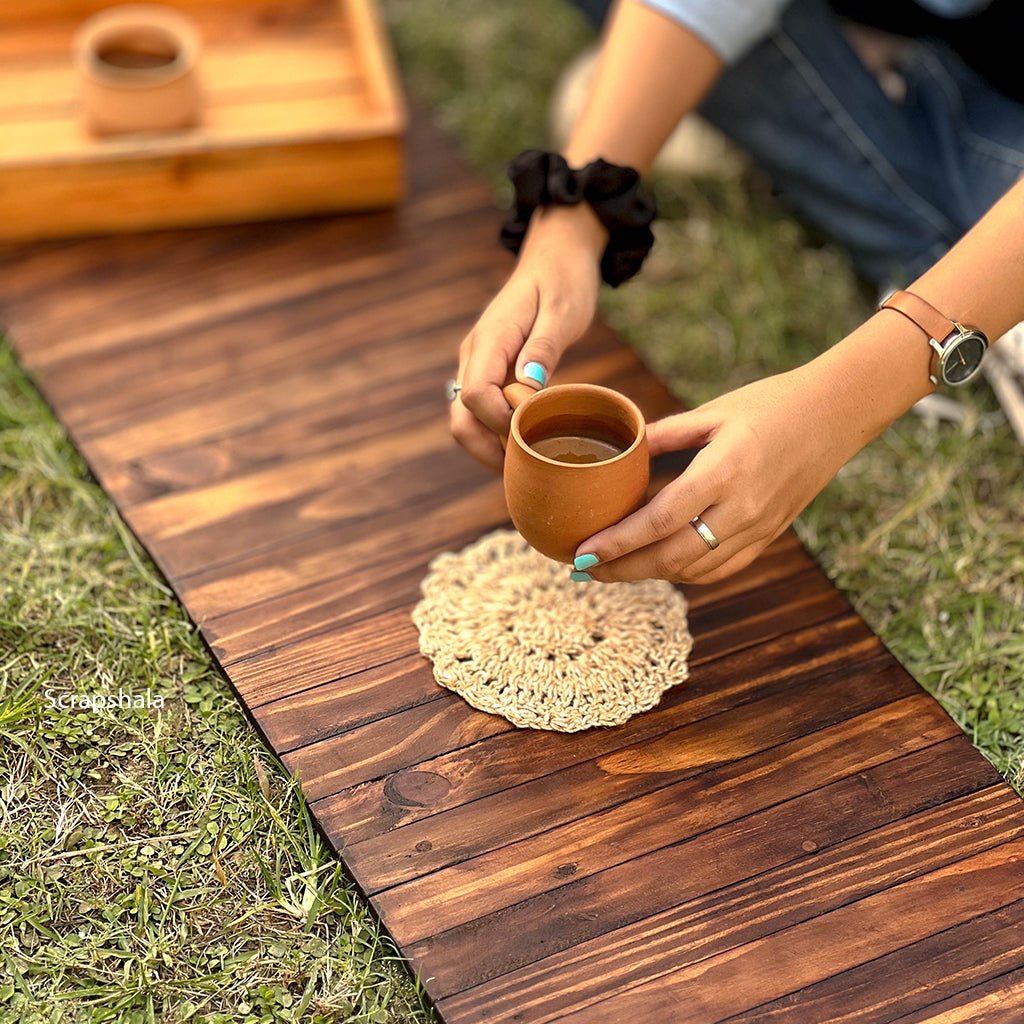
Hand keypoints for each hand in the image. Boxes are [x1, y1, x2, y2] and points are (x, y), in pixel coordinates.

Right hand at [450, 205, 604, 470]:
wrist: (556, 257)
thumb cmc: (564, 281)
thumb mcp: (563, 311)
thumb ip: (544, 348)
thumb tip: (527, 388)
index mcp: (490, 340)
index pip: (476, 396)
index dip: (501, 423)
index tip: (534, 433)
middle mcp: (474, 356)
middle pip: (461, 418)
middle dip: (487, 450)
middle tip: (528, 470)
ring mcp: (478, 365)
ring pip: (467, 420)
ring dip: (491, 446)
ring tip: (530, 464)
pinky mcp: (489, 372)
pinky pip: (483, 412)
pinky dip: (498, 434)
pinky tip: (528, 444)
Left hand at [573, 366, 866, 584]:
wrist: (837, 414)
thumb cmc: (772, 403)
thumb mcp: (713, 411)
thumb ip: (663, 434)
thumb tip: (619, 448)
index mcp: (724, 471)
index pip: (659, 521)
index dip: (617, 543)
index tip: (582, 553)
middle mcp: (742, 508)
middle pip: (671, 557)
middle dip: (622, 570)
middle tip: (583, 569)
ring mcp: (759, 528)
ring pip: (693, 570)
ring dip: (648, 575)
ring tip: (611, 568)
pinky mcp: (769, 536)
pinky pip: (720, 570)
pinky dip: (684, 574)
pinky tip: (657, 566)